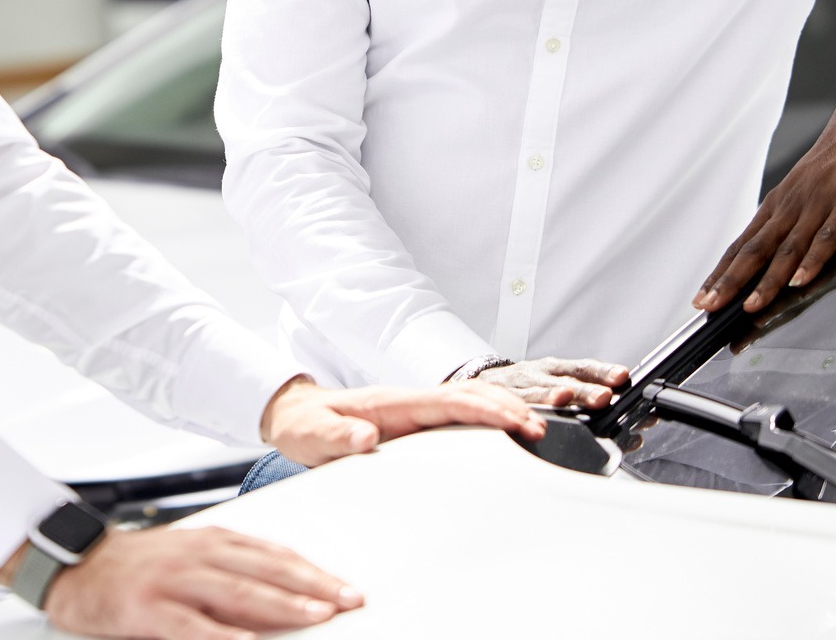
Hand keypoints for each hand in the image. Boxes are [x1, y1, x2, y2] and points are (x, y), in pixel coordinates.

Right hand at [8, 524, 361, 639]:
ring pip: (237, 592)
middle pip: (265, 570)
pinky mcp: (149, 610)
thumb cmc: (135, 566)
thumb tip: (281, 593)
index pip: (272, 554)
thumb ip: (230, 572)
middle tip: (347, 599)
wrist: (75, 565)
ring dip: (281, 604)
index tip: (343, 585)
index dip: (311, 570)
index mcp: (211, 541)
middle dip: (311, 586)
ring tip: (316, 616)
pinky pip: (193, 627)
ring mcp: (173, 582)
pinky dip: (223, 635)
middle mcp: (197, 555)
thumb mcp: (188, 557)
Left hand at [258, 375, 546, 466]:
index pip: (447, 401)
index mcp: (392, 404)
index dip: (484, 409)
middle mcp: (409, 403)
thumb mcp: (313, 436)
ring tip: (536, 433)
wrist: (296, 418)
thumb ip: (338, 436)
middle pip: (469, 397)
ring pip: (469, 404)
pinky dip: (489, 421)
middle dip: (506, 409)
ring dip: (503, 413)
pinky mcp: (416, 426)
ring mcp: (415, 413)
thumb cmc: (306, 428)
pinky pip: (459, 419)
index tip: (514, 420)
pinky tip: (507, 436)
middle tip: (540, 432)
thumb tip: (367, 437)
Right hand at [475, 357, 628, 408]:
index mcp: (555, 368)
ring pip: (536, 391)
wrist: (485, 384)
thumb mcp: (552, 380)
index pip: (582, 368)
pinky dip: (523, 413)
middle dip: (583, 389)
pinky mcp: (501, 401)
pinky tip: (532, 420)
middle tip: (603, 397)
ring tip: (564, 398)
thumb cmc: (526, 385)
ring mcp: (519, 386)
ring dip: (552, 396)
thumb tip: (623, 415)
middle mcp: (538, 373)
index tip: (621, 376)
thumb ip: (582, 392)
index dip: (602, 371)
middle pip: (563, 380)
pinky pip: (513, 407)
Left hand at [694, 55, 835, 313]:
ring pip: (786, 248)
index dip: (721, 273)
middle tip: (709, 308)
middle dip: (730, 282)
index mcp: (778, 204)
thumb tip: (770, 253)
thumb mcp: (805, 191)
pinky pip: (828, 236)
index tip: (701, 299)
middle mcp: (790, 205)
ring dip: (768, 280)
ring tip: (751, 305)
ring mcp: (817, 204)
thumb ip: (789, 222)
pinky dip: (813, 259)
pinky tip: (801, 279)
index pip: (742, 245)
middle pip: (754, 249)